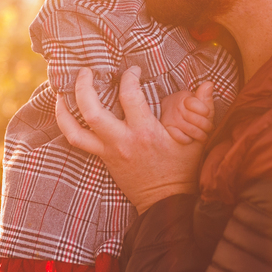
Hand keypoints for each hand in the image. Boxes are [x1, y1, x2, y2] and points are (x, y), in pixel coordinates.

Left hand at [55, 66, 211, 212]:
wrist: (164, 201)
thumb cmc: (181, 168)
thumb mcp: (196, 139)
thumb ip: (203, 109)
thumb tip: (208, 83)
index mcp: (145, 133)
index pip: (130, 96)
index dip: (129, 78)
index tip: (133, 71)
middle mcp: (122, 141)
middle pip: (92, 111)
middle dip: (84, 86)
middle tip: (87, 70)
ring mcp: (108, 151)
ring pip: (75, 129)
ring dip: (65, 107)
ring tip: (63, 88)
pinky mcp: (102, 157)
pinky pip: (76, 140)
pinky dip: (66, 123)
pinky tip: (64, 109)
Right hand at [159, 85, 215, 144]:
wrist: (170, 115)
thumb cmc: (190, 110)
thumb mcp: (199, 102)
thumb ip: (205, 96)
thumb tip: (210, 84)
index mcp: (185, 98)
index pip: (198, 106)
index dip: (206, 111)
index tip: (207, 113)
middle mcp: (177, 107)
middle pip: (197, 120)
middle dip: (207, 126)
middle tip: (209, 128)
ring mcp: (172, 119)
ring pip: (192, 130)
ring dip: (201, 135)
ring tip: (204, 135)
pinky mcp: (168, 129)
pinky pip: (182, 138)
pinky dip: (189, 140)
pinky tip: (191, 138)